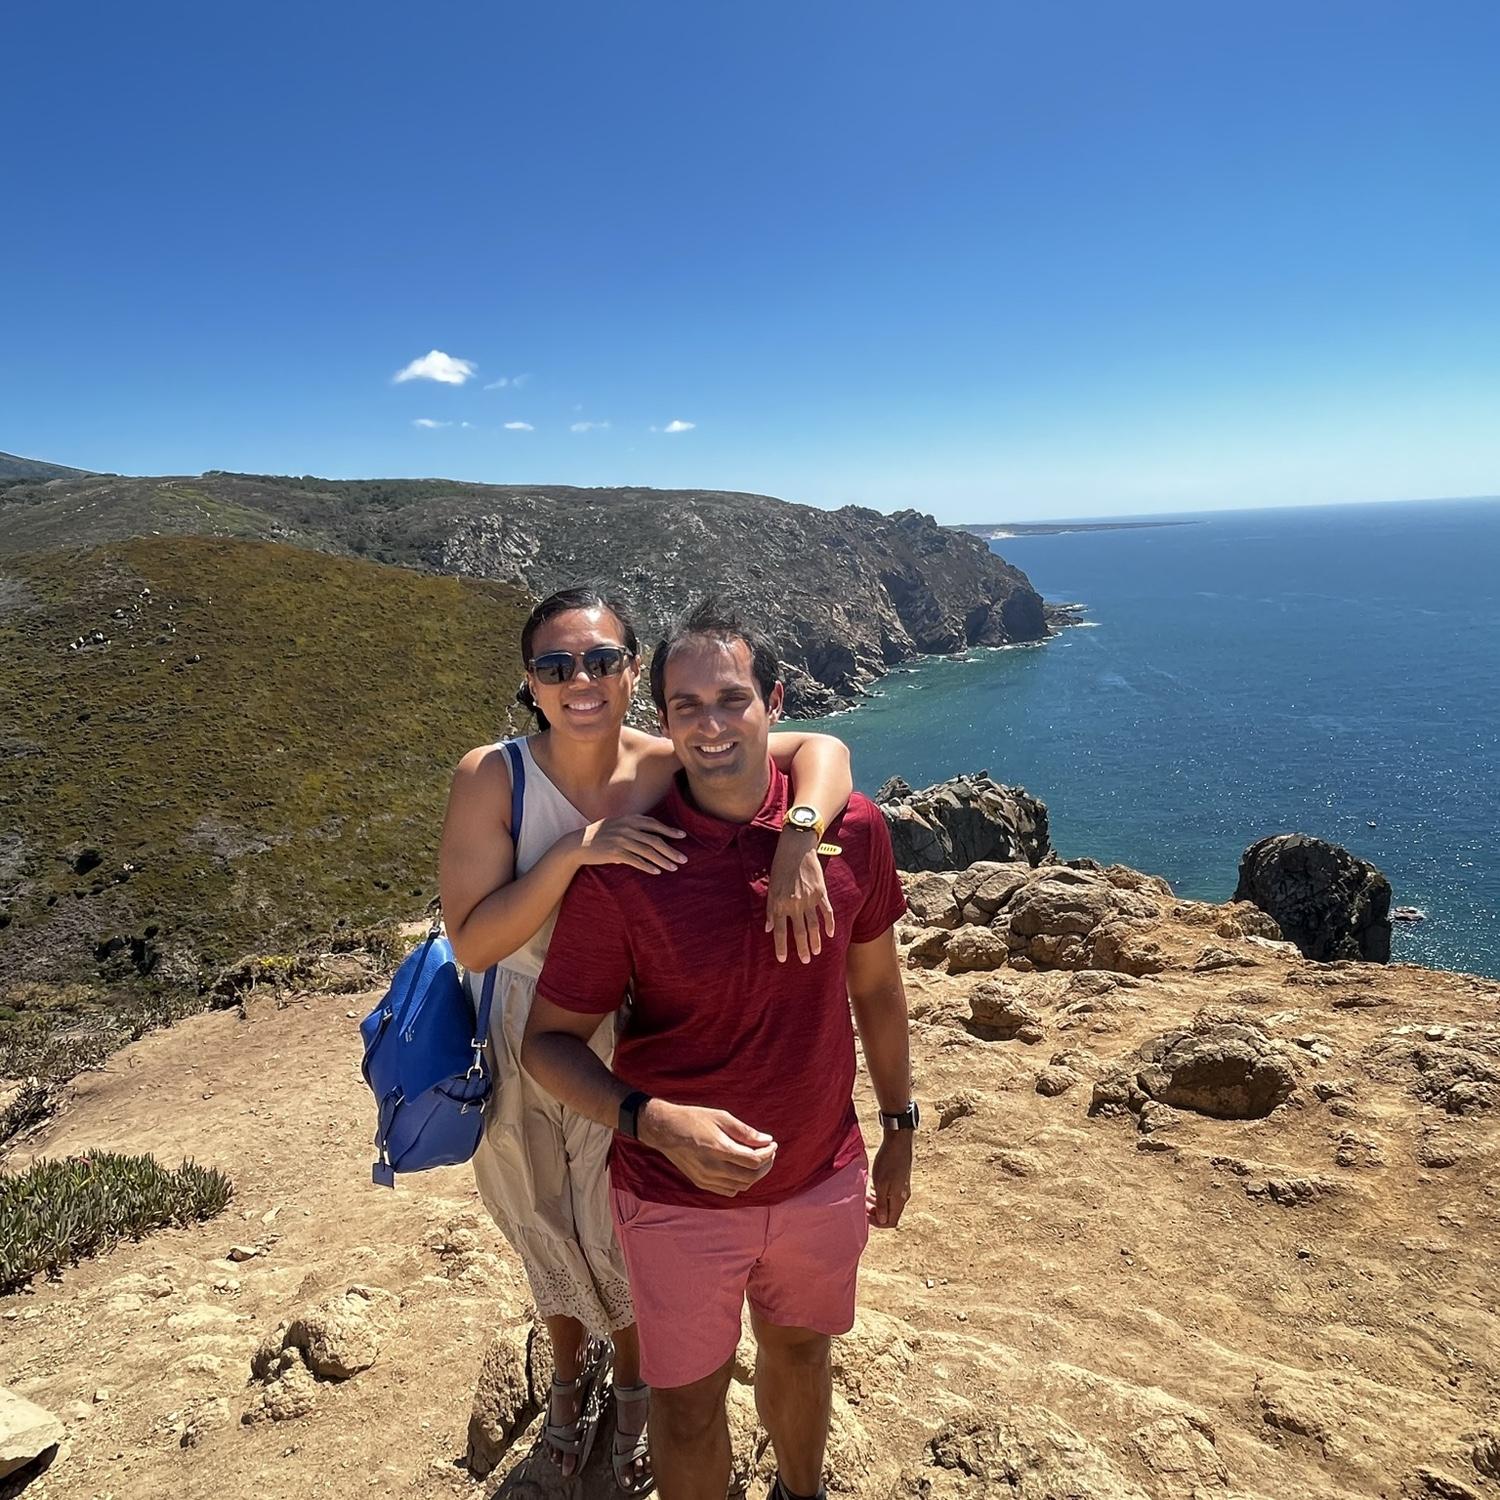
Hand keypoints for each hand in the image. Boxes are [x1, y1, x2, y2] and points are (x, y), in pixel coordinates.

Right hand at [575, 816, 686, 874]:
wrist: (578, 843)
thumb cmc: (599, 834)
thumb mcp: (616, 824)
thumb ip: (632, 826)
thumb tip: (649, 834)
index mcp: (629, 819)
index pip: (654, 824)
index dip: (669, 830)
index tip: (682, 836)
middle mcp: (627, 828)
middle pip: (654, 840)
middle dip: (671, 850)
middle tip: (684, 859)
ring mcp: (621, 840)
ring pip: (648, 852)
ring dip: (663, 860)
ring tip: (673, 867)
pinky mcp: (615, 853)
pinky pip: (635, 861)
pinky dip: (648, 866)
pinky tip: (657, 872)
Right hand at [637, 1100, 777, 1197]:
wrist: (665, 1130)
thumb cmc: (694, 1119)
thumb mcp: (721, 1117)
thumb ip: (745, 1132)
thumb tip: (767, 1140)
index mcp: (718, 1149)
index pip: (754, 1160)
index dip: (768, 1153)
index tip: (773, 1144)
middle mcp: (712, 1168)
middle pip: (751, 1176)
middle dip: (766, 1165)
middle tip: (770, 1152)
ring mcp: (706, 1178)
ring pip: (741, 1186)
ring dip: (755, 1175)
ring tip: (758, 1160)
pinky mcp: (701, 1183)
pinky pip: (728, 1191)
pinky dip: (741, 1183)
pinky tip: (742, 1169)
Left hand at [766, 829, 835, 962]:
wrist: (796, 849)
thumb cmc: (780, 867)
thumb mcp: (771, 888)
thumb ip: (771, 910)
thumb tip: (769, 929)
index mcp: (779, 904)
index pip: (780, 931)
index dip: (781, 947)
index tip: (782, 959)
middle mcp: (794, 904)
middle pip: (799, 932)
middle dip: (802, 948)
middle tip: (805, 961)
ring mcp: (809, 899)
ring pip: (814, 925)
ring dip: (815, 941)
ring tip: (816, 952)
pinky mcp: (821, 892)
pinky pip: (826, 912)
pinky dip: (829, 923)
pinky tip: (830, 934)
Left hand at [866, 1132, 912, 1227]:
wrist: (898, 1143)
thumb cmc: (888, 1162)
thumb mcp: (881, 1184)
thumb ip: (882, 1203)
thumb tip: (883, 1221)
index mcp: (899, 1200)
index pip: (891, 1222)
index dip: (878, 1222)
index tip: (865, 1215)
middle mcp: (903, 1197)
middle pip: (891, 1215)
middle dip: (877, 1214)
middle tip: (864, 1206)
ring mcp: (903, 1189)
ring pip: (891, 1205)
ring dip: (879, 1205)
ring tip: (867, 1197)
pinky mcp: (901, 1181)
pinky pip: (892, 1196)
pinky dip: (882, 1196)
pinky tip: (873, 1188)